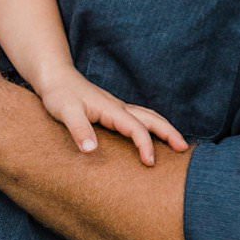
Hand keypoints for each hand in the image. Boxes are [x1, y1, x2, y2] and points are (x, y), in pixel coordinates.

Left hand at [37, 68, 188, 161]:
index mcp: (112, 109)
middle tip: (184, 149)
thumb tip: (91, 150)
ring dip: (164, 129)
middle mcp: (119, 108)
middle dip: (169, 133)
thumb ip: (78, 129)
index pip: (136, 128)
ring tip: (177, 144)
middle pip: (152, 118)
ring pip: (148, 117)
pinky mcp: (112, 111)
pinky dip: (152, 127)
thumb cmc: (59, 94)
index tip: (150, 163)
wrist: (55, 77)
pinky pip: (139, 119)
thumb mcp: (65, 112)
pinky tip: (152, 136)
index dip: (145, 145)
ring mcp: (117, 108)